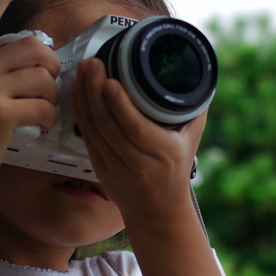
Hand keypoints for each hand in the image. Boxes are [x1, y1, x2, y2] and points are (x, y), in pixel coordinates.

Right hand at [0, 0, 61, 180]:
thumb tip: (36, 61)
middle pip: (34, 47)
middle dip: (52, 66)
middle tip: (49, 87)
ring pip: (43, 78)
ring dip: (53, 97)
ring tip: (44, 111)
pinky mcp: (0, 112)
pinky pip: (43, 105)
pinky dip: (50, 118)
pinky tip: (42, 126)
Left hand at [71, 57, 206, 225]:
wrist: (158, 211)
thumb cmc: (177, 169)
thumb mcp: (193, 139)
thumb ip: (194, 108)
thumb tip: (197, 72)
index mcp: (165, 153)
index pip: (137, 129)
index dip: (121, 105)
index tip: (110, 81)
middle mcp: (139, 163)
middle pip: (110, 126)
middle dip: (95, 93)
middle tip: (91, 64)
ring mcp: (116, 168)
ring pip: (94, 130)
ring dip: (84, 99)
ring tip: (82, 71)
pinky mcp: (100, 168)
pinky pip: (87, 137)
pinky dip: (81, 113)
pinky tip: (78, 93)